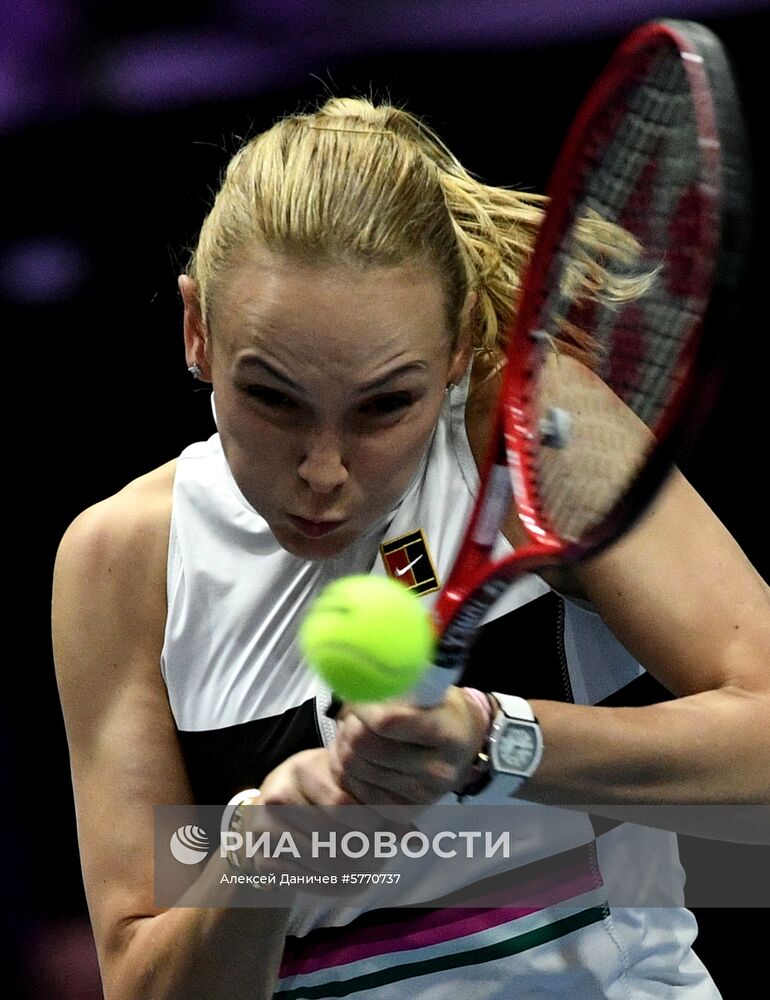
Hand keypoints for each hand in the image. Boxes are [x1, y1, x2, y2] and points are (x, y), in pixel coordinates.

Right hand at [228, 749, 411, 895]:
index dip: (370, 822)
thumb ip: (379, 807)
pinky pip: (308, 882)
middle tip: (382, 855)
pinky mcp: (263, 860)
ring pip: (323, 864)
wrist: (270, 811)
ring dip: (353, 871)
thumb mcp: (347, 786)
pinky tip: (347, 877)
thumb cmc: (320, 791)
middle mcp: (278, 796)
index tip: (388, 829)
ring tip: (369, 866)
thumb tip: (416, 841)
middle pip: (332, 837)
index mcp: (303, 768)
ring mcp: (266, 830)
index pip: (341, 804)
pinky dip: (334, 885)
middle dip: (365, 851)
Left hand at [329, 686, 487, 804]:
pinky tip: (357, 754)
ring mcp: (420, 795)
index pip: (387, 720)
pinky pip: (353, 788)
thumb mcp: (432, 687)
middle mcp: (437, 770)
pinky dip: (346, 768)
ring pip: (353, 766)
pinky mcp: (402, 811)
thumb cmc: (443, 709)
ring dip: (343, 744)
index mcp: (448, 733)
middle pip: (364, 745)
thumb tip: (358, 675)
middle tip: (352, 712)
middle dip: (349, 723)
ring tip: (354, 730)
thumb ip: (400, 683)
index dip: (362, 704)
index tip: (357, 691)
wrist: (466, 745)